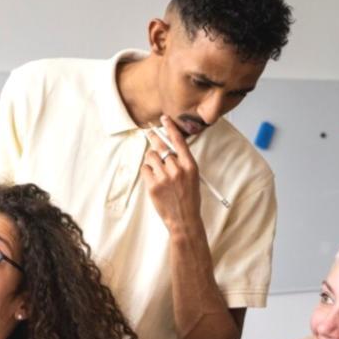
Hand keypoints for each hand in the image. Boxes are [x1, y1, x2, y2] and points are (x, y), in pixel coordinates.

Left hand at [141, 115, 202, 232]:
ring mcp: (164, 177)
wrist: (184, 220)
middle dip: (154, 139)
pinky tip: (153, 178)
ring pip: (151, 156)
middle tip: (149, 133)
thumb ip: (182, 162)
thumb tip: (168, 148)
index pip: (179, 141)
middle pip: (161, 147)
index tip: (164, 119)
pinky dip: (147, 171)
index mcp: (190, 166)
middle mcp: (177, 169)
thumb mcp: (192, 178)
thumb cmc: (189, 199)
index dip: (170, 127)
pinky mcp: (153, 185)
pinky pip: (145, 169)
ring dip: (151, 159)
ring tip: (156, 168)